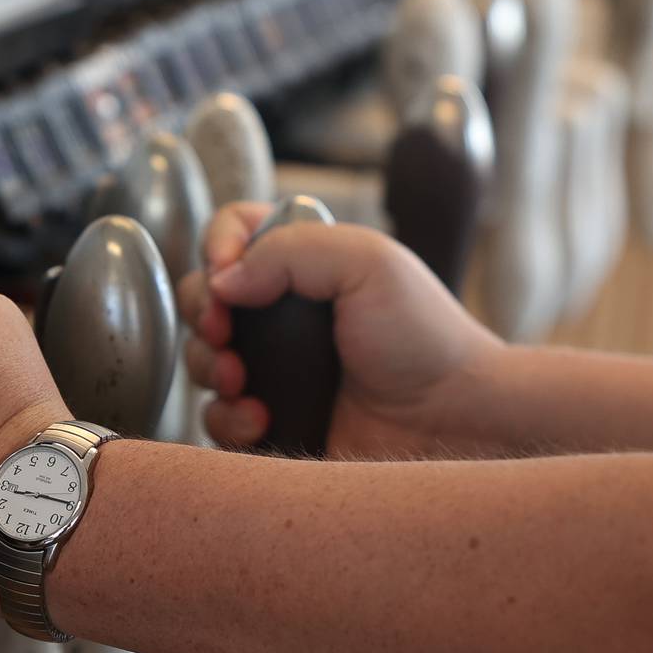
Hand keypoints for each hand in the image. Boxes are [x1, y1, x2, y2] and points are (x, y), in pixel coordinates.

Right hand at [178, 202, 503, 457]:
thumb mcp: (368, 261)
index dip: (218, 246)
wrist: (451, 420)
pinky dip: (229, 417)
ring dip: (211, 367)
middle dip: (203, 315)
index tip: (227, 271)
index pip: (232, 231)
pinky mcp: (268, 420)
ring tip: (243, 380)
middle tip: (225, 333)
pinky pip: (217, 417)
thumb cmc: (425, 338)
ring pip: (201, 359)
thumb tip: (221, 280)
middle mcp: (280, 314)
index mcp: (302, 264)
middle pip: (203, 297)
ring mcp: (271, 369)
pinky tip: (263, 418)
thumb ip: (290, 250)